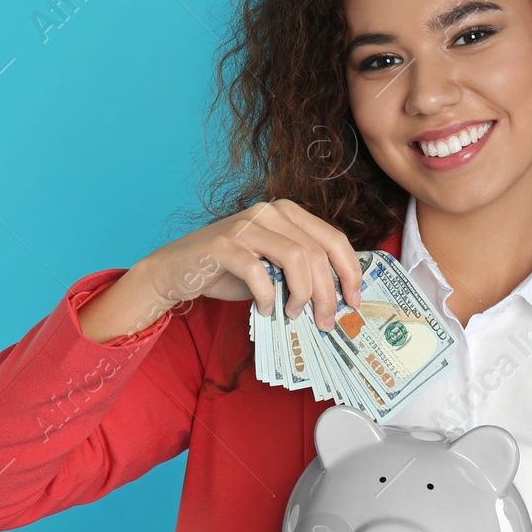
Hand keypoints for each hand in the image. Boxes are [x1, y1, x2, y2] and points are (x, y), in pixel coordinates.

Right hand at [77, 198, 363, 342]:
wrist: (177, 270)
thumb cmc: (228, 270)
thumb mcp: (272, 266)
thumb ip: (301, 270)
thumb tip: (336, 297)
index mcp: (287, 213)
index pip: (333, 238)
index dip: (349, 271)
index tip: (353, 300)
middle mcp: (269, 212)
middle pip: (317, 252)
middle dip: (327, 292)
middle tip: (325, 320)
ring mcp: (246, 225)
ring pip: (295, 259)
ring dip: (301, 294)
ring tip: (293, 315)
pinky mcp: (224, 244)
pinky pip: (258, 272)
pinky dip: (267, 297)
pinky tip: (265, 309)